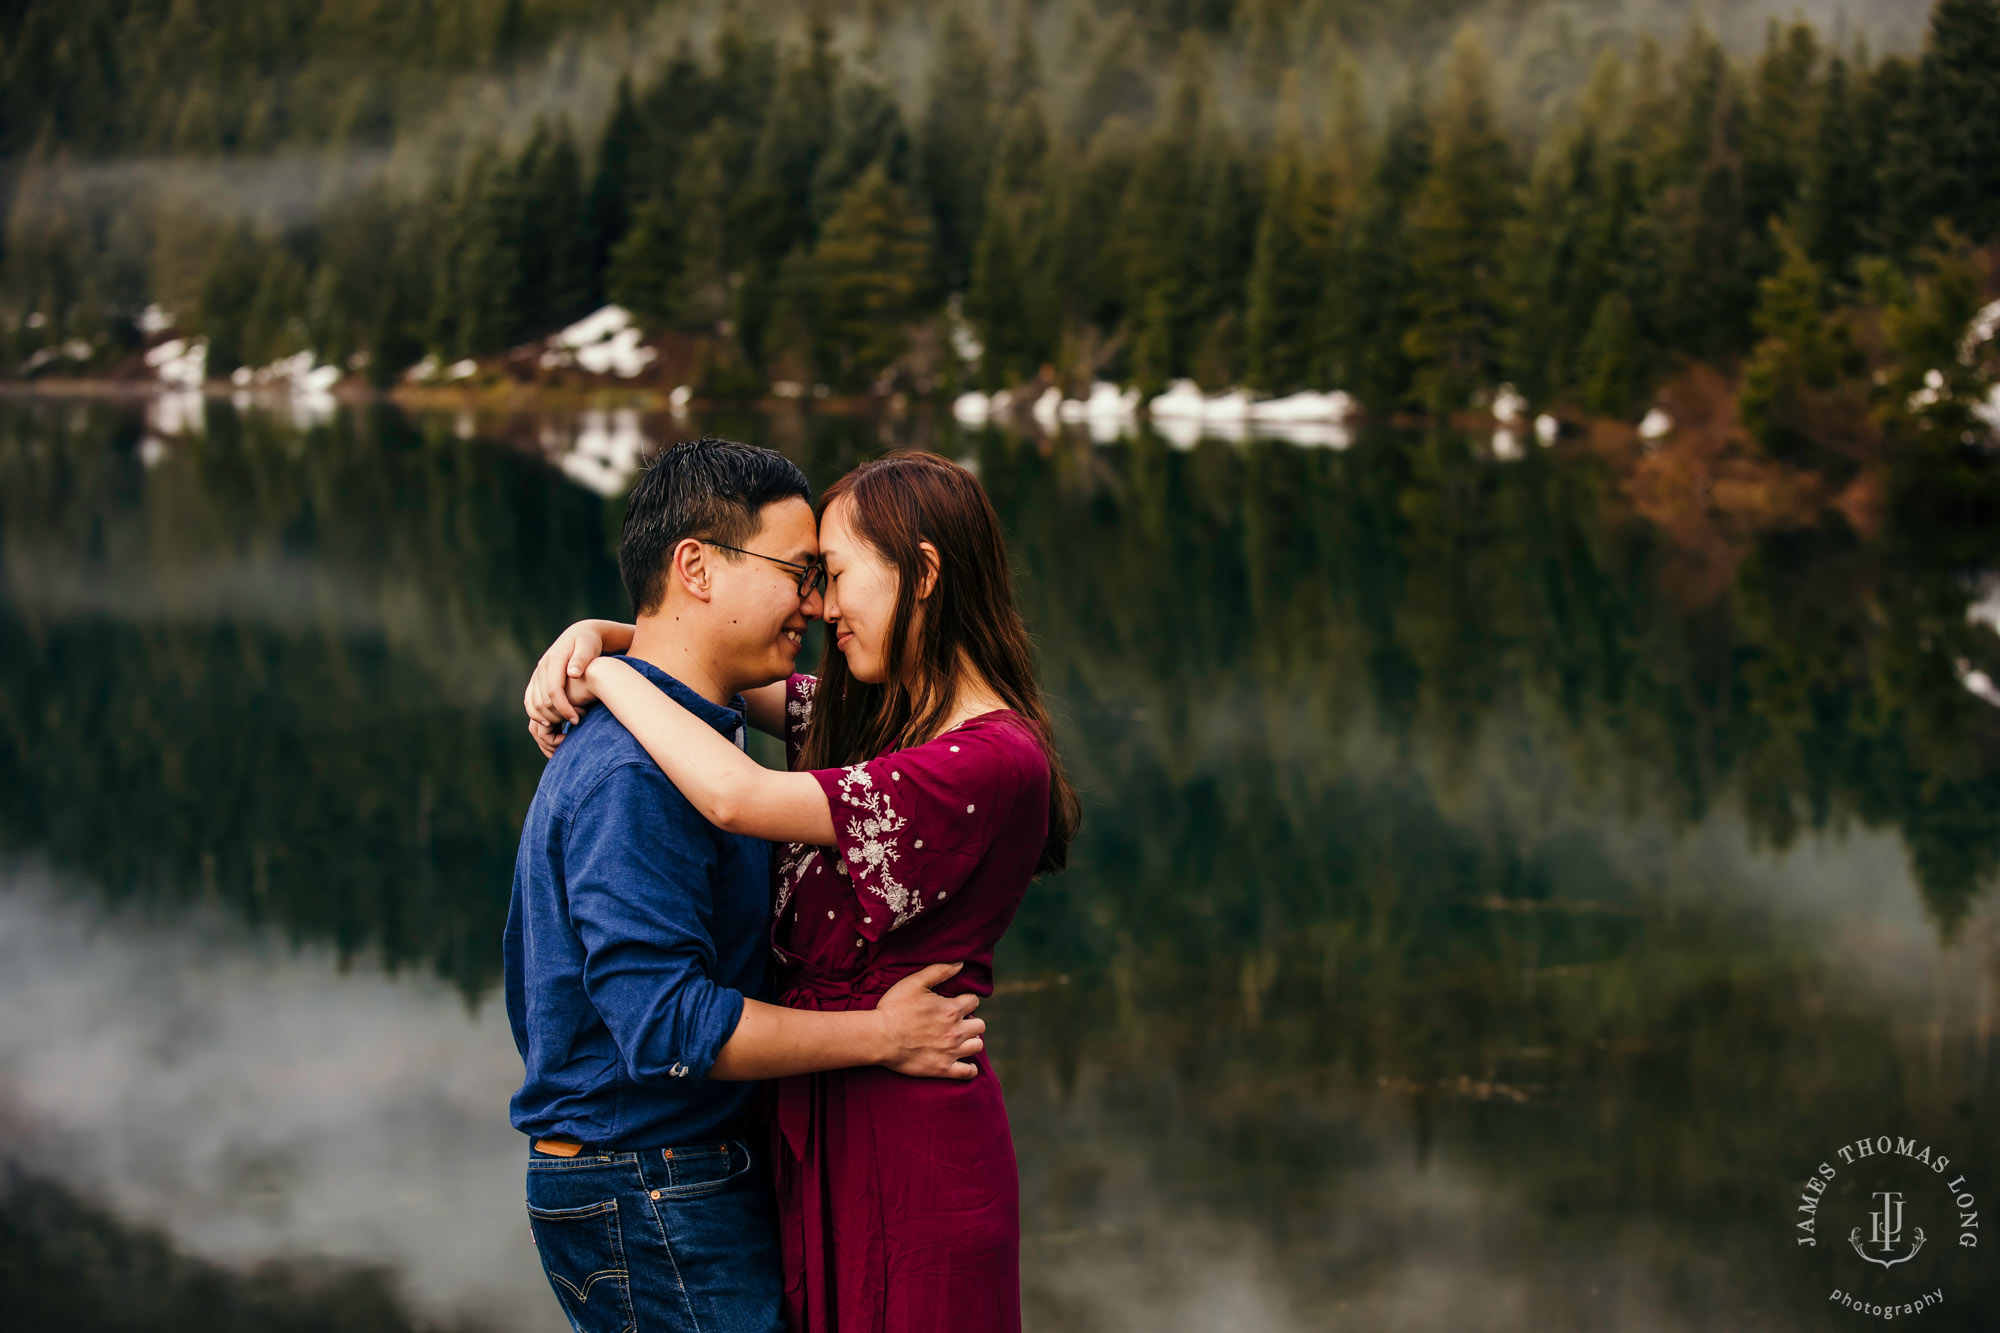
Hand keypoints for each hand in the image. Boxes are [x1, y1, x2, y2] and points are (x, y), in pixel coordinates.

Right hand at [524, 621, 607, 754]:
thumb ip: (582, 659)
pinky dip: (536, 713)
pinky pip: (529, 700)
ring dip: (545, 717)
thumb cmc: (589, 643)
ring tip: (563, 726)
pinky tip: (550, 722)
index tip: (576, 719)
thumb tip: (573, 673)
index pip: (554, 690)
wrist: (579, 634)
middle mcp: (541, 667)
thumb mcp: (589, 647)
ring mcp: (537, 673)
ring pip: (533, 702)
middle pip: (542, 700)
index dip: (564, 708)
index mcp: (554, 660)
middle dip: (557, 716)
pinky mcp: (536, 679)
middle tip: (574, 723)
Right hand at [874, 963, 984, 1079]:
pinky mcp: (943, 1069)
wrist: (880, 1037)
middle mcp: (956, 1031)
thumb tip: (961, 964)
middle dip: (972, 1021)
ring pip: (977, 1046)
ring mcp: (951, 1052)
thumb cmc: (895, 1008)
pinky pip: (968, 1072)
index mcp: (952, 1009)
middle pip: (980, 1025)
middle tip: (959, 1022)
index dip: (966, 1000)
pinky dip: (970, 1069)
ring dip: (971, 1041)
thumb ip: (939, 971)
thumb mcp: (915, 982)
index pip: (974, 1001)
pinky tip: (964, 1063)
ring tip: (960, 1039)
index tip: (957, 1003)